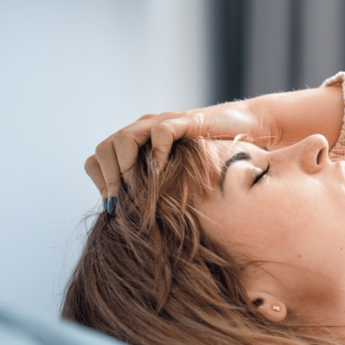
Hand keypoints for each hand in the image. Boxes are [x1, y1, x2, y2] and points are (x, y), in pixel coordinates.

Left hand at [85, 100, 278, 199]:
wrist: (245, 127)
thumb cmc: (210, 158)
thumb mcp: (176, 177)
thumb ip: (156, 190)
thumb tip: (137, 223)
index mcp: (137, 144)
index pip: (98, 157)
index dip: (100, 181)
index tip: (113, 207)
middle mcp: (144, 130)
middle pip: (104, 148)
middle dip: (109, 179)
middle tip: (121, 204)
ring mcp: (162, 123)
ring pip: (124, 138)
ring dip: (126, 168)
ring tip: (137, 190)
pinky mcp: (185, 121)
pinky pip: (162, 132)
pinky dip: (158, 153)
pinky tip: (164, 173)